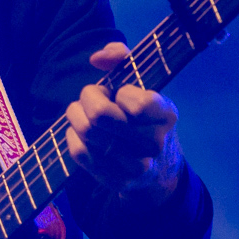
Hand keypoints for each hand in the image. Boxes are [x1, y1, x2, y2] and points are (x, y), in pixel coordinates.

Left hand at [63, 42, 183, 209]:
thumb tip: (96, 58)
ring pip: (86, 133)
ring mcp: (136, 167)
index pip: (134, 103)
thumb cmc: (143, 117)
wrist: (158, 168)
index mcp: (166, 115)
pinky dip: (72, 136)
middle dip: (87, 97)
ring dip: (75, 115)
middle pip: (100, 115)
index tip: (120, 92)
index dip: (118, 92)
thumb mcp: (142, 85)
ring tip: (83, 113)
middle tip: (91, 97)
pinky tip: (80, 133)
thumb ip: (122, 57)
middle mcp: (154, 143)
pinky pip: (79, 152)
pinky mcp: (116, 181)